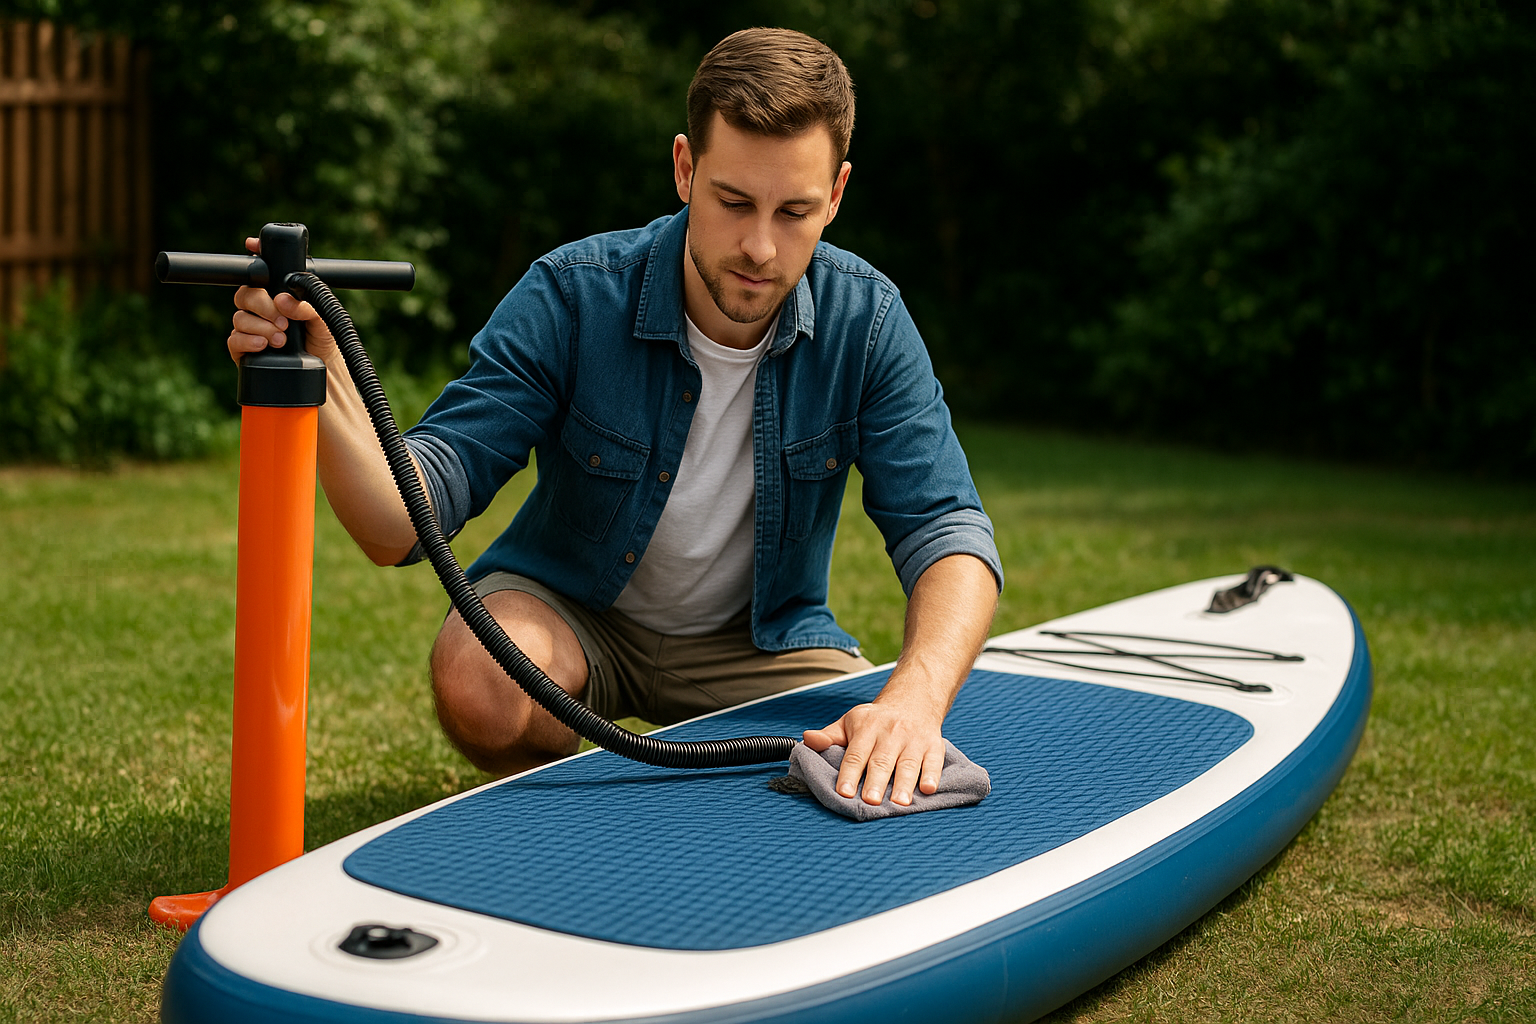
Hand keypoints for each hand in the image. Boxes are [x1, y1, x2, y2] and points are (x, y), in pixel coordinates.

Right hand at [226, 237, 337, 363]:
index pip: (264, 273)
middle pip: (246, 294)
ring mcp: (251, 328)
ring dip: (260, 327)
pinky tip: (263, 345)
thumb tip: (284, 301)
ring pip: (240, 318)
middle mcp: (262, 309)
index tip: (252, 245)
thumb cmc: (324, 343)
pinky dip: (247, 341)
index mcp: (279, 295)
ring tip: (281, 340)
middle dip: (263, 306)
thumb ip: (309, 306)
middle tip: (283, 322)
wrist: (323, 375)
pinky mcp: (244, 349)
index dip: (256, 256)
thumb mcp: (324, 321)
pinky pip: (234, 339)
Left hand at [803, 697, 945, 806]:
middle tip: (871, 801)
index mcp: (867, 728)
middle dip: (876, 781)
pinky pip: (934, 761)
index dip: (850, 773)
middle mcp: (891, 732)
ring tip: (899, 802)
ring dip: (904, 783)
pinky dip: (932, 775)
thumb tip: (807, 740)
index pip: (856, 753)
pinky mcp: (933, 745)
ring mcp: (913, 739)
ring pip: (908, 763)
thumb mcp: (849, 723)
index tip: (844, 792)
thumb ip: (829, 736)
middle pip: (882, 760)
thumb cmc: (876, 720)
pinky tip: (928, 789)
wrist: (912, 700)